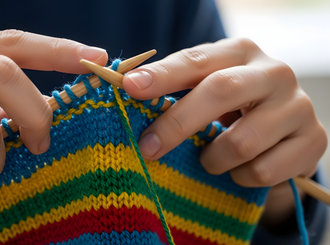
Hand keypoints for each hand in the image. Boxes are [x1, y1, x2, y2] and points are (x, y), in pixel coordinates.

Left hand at [122, 38, 326, 187]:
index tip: (130, 88)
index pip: (196, 60)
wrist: (283, 131)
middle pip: (221, 92)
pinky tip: (240, 168)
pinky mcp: (314, 140)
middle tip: (148, 147)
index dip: (162, 75)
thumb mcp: (205, 90)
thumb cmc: (232, 108)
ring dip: (213, 159)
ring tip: (209, 158)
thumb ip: (175, 89)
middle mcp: (274, 72)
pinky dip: (240, 177)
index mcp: (241, 52)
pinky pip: (262, 171)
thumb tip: (130, 92)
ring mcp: (298, 106)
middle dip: (177, 124)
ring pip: (241, 142)